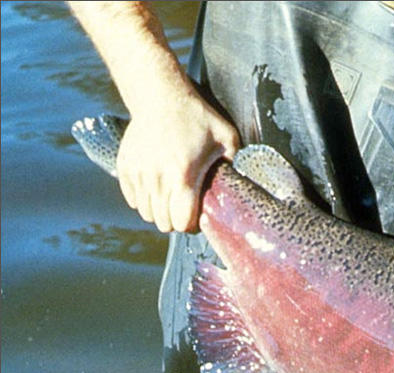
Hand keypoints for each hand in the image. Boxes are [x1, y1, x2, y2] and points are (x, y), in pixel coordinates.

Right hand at [117, 93, 239, 232]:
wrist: (159, 96)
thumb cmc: (196, 117)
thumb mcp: (226, 138)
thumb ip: (235, 164)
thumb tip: (240, 183)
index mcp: (182, 175)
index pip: (181, 223)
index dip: (191, 225)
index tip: (197, 217)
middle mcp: (156, 178)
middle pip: (163, 223)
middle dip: (176, 221)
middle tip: (186, 209)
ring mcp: (138, 173)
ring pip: (146, 214)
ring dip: (160, 211)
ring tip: (172, 198)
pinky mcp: (124, 168)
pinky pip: (133, 200)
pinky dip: (144, 200)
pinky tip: (157, 189)